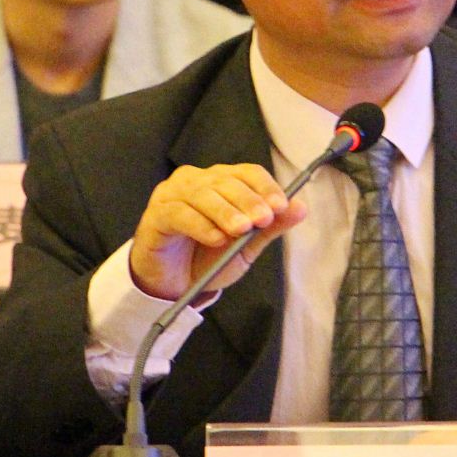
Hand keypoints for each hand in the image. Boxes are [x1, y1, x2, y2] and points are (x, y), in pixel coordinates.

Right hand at [129, 163, 306, 299]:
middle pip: (226, 181)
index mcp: (221, 181)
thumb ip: (269, 227)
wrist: (174, 283)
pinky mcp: (156, 215)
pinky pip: (179, 214)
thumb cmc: (208, 257)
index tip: (280, 205)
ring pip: (202, 194)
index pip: (247, 172)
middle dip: (248, 200)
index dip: (265, 187)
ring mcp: (173, 194)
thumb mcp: (245, 246)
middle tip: (263, 219)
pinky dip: (200, 225)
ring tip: (241, 230)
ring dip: (225, 211)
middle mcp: (197, 181)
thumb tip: (300, 207)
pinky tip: (215, 238)